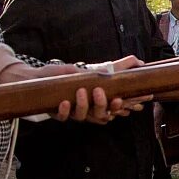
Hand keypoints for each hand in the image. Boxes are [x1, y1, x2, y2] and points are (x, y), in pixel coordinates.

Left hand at [7, 57, 143, 121]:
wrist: (39, 77)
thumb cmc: (67, 73)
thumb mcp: (92, 68)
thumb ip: (116, 67)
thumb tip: (139, 61)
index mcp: (99, 100)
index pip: (115, 107)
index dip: (122, 107)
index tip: (123, 99)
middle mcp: (88, 109)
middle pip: (101, 115)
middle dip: (103, 105)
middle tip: (100, 92)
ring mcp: (73, 112)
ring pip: (83, 117)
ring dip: (83, 105)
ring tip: (81, 91)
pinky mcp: (58, 113)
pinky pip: (63, 117)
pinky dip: (65, 111)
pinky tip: (64, 102)